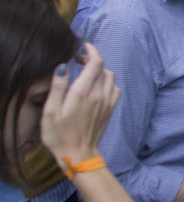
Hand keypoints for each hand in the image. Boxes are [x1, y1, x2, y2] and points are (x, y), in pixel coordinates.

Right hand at [39, 44, 120, 163]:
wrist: (78, 154)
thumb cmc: (59, 134)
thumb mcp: (50, 111)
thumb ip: (58, 87)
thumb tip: (63, 66)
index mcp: (83, 92)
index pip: (96, 62)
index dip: (91, 51)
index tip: (82, 47)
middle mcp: (99, 94)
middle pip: (103, 67)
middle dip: (92, 60)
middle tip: (78, 61)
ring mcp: (108, 101)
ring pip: (110, 77)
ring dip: (100, 71)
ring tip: (86, 74)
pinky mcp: (111, 109)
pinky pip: (115, 88)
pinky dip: (107, 82)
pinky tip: (96, 87)